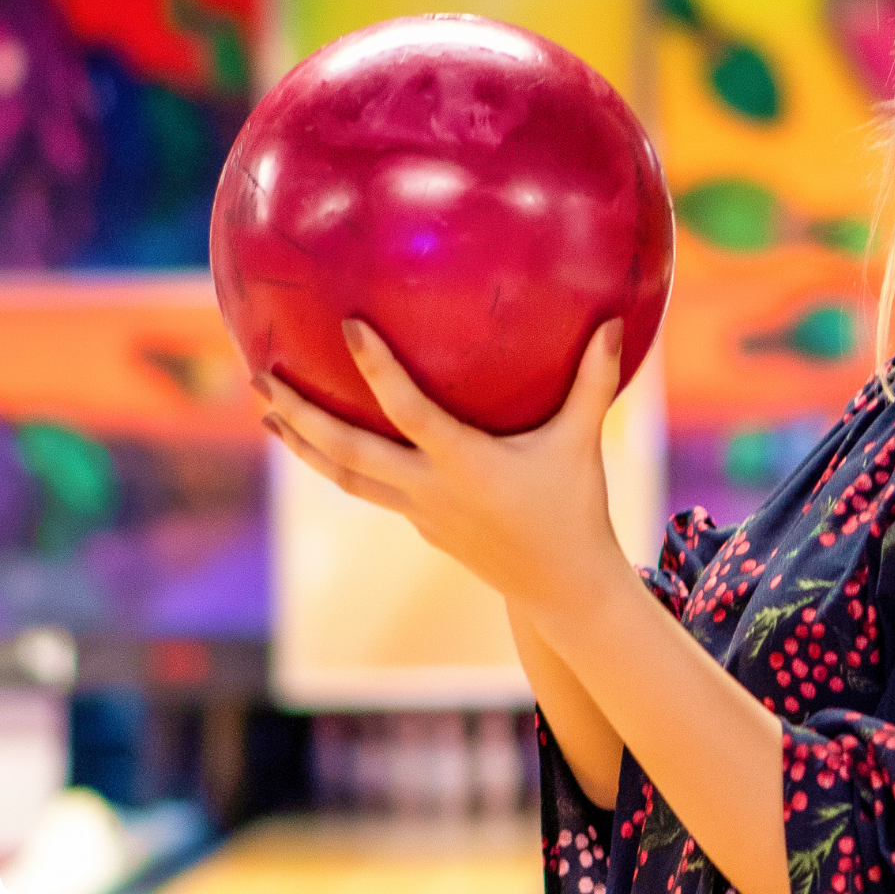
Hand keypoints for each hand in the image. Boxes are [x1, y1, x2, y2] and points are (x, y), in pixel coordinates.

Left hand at [257, 318, 627, 608]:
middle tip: (262, 378)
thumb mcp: (583, 440)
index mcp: (464, 464)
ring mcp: (419, 512)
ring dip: (303, 446)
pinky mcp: (422, 524)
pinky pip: (371, 489)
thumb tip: (616, 322)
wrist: (561, 587)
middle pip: (347, 454)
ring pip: (346, 477)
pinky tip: (329, 444)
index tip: (347, 326)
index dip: (377, 369)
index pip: (408, 411)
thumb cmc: (576, 506)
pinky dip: (341, 466)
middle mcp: (429, 489)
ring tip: (268, 413)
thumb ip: (594, 380)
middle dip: (300, 416)